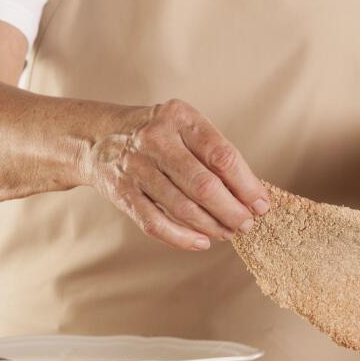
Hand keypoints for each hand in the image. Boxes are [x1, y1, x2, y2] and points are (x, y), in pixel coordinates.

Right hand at [81, 99, 269, 250]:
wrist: (98, 137)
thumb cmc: (156, 135)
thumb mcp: (184, 128)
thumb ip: (214, 154)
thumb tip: (252, 193)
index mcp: (180, 118)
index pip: (222, 156)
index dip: (246, 185)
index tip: (261, 203)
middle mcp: (156, 140)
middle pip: (204, 185)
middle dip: (232, 210)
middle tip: (246, 223)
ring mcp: (136, 167)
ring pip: (182, 207)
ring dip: (211, 226)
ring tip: (228, 232)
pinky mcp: (122, 192)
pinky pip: (155, 222)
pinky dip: (181, 238)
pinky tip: (201, 242)